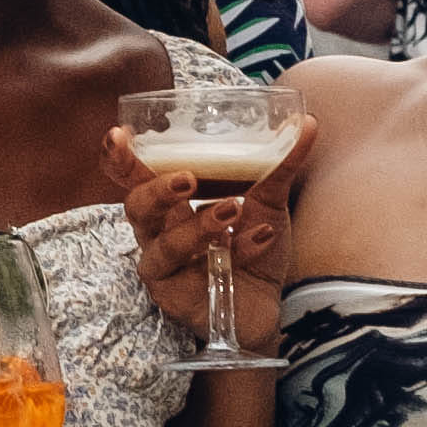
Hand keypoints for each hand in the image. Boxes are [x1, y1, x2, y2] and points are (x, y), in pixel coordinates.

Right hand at [107, 104, 309, 347]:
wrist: (268, 304)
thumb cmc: (252, 245)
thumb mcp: (268, 200)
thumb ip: (280, 164)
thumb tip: (308, 122)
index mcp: (168, 205)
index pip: (132, 178)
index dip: (119, 158)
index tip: (118, 134)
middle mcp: (157, 234)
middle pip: (136, 208)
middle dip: (157, 190)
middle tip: (188, 179)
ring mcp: (164, 269)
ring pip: (165, 246)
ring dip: (198, 226)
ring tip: (233, 209)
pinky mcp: (177, 299)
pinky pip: (198, 274)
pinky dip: (237, 252)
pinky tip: (262, 237)